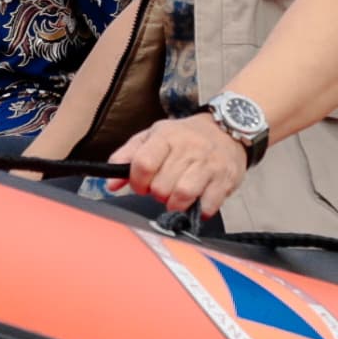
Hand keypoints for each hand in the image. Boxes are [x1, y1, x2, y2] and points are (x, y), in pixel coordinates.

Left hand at [110, 115, 250, 218]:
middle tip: (163, 189)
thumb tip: (110, 184)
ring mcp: (209, 164)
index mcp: (166, 136)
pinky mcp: (225, 179)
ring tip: (176, 198)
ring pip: (183, 195)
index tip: (140, 185)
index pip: (143, 164)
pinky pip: (207, 204)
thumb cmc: (185, 136)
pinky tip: (197, 201)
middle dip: (157, 194)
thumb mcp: (153, 137)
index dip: (137, 182)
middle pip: (161, 186)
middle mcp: (188, 149)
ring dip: (175, 204)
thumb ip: (127, 157)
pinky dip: (199, 210)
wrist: (227, 129)